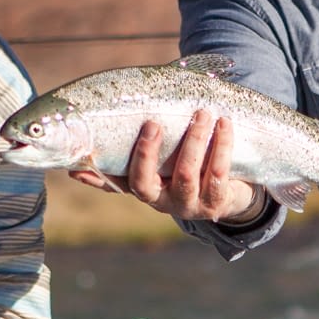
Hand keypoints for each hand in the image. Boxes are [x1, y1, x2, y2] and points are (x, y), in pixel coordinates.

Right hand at [65, 110, 263, 224]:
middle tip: (153, 123)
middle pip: (145, 182)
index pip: (115, 183)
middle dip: (147, 153)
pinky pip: (217, 173)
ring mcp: (188, 205)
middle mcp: (161, 201)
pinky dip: (221, 146)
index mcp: (144, 189)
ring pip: (186, 175)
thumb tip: (92, 137)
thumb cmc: (188, 166)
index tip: (87, 157)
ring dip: (193, 141)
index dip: (97, 175)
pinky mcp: (215, 203)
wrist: (231, 194)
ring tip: (202, 113)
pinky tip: (224, 124)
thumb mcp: (162, 161)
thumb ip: (135, 150)